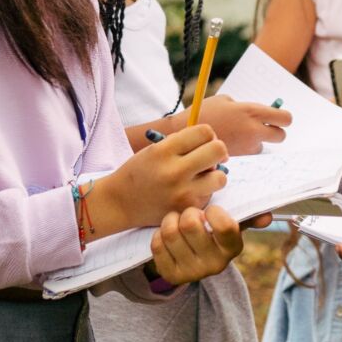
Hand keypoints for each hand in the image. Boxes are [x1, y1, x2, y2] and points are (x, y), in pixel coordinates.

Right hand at [98, 123, 227, 230]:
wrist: (121, 202)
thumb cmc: (141, 171)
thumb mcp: (155, 149)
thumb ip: (183, 142)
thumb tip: (214, 140)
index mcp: (163, 151)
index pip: (204, 132)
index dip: (207, 134)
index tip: (203, 141)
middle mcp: (174, 171)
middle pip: (218, 150)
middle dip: (217, 151)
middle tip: (209, 157)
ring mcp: (182, 193)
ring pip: (221, 177)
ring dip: (215, 174)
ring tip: (201, 176)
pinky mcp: (186, 210)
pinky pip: (210, 195)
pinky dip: (204, 192)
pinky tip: (189, 192)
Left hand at [150, 206, 245, 285]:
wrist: (190, 260)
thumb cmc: (212, 233)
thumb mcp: (230, 225)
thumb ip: (248, 217)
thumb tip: (267, 217)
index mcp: (233, 249)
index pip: (225, 226)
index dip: (213, 212)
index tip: (210, 211)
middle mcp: (214, 265)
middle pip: (190, 224)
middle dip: (187, 212)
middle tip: (189, 214)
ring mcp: (192, 273)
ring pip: (170, 231)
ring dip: (170, 220)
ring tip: (177, 222)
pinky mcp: (171, 275)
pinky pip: (157, 243)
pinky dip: (159, 234)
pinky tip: (168, 237)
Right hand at [201, 95, 292, 156]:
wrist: (185, 133)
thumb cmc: (204, 112)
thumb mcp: (225, 100)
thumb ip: (245, 107)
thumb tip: (260, 114)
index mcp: (251, 112)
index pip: (284, 118)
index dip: (283, 118)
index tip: (278, 117)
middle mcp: (253, 130)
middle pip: (281, 136)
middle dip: (276, 132)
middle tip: (265, 128)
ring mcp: (246, 146)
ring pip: (263, 145)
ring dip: (256, 141)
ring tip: (238, 134)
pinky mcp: (239, 158)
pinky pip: (249, 152)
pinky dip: (244, 148)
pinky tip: (231, 141)